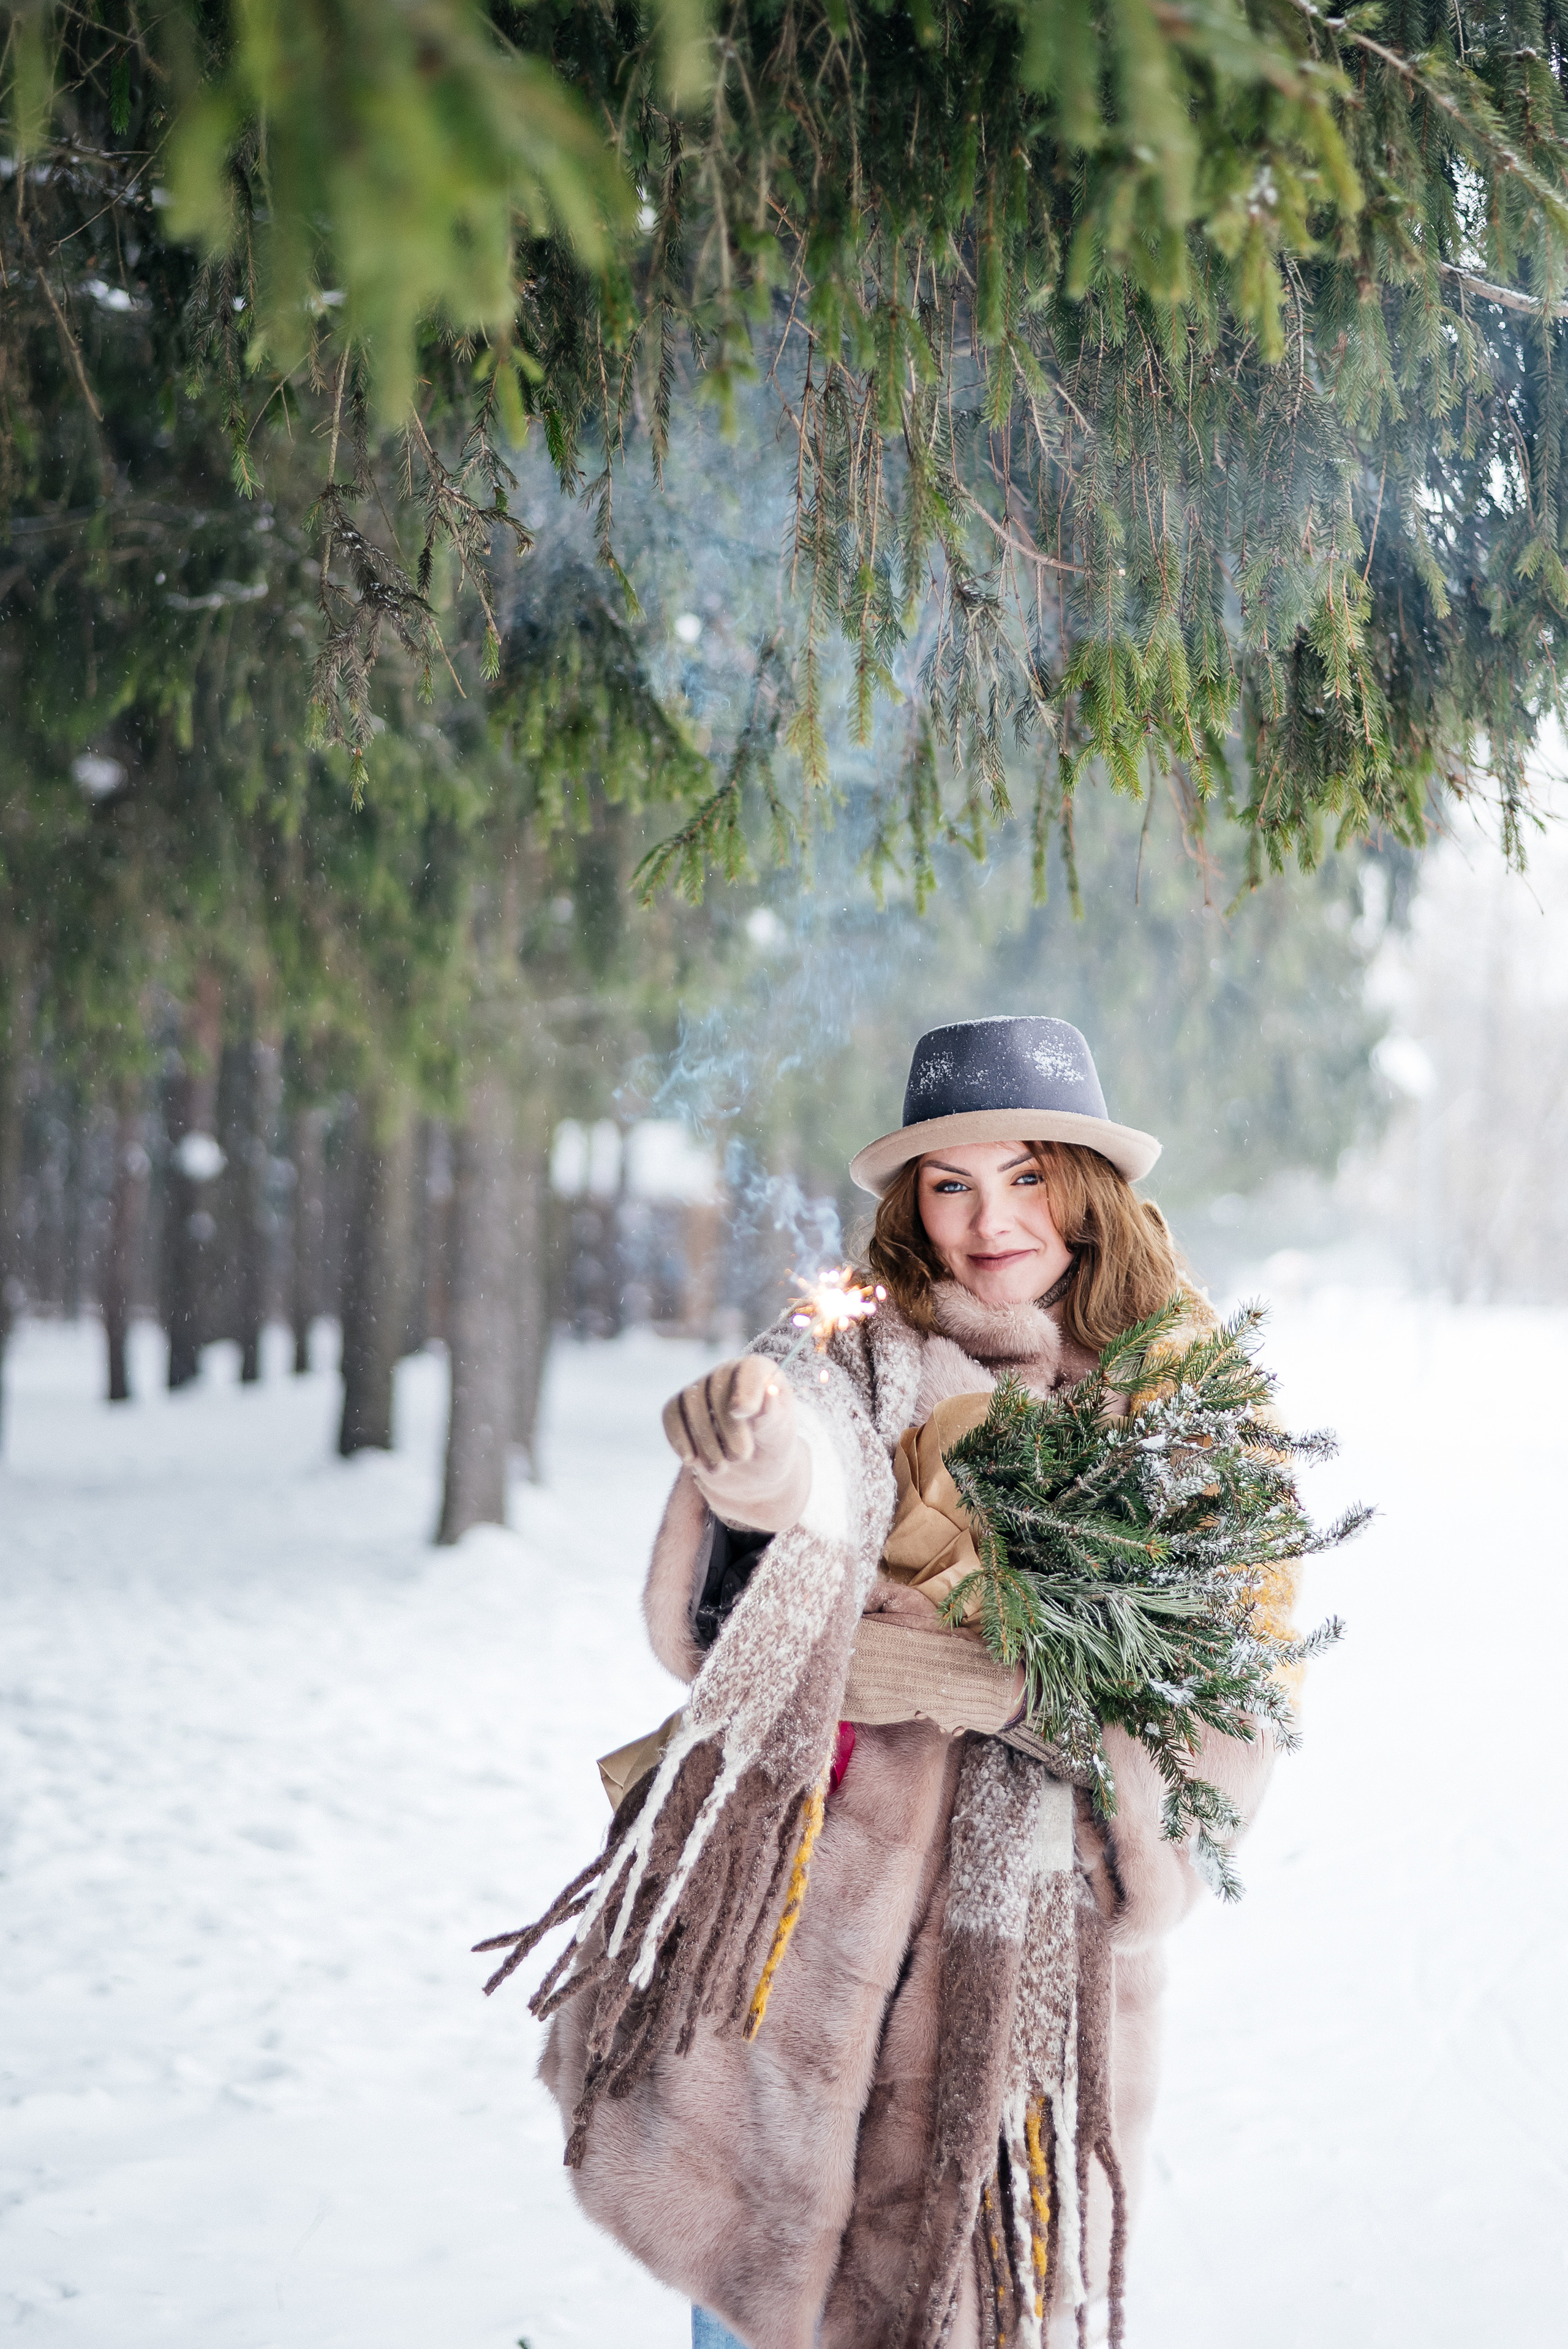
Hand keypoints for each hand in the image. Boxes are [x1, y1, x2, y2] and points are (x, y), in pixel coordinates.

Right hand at [662, 1354, 790, 1468]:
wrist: (750, 1471)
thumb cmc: (771, 1447)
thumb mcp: (779, 1435)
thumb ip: (773, 1415)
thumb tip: (771, 1391)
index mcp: (759, 1373)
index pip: (751, 1370)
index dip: (745, 1390)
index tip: (742, 1413)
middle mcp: (727, 1374)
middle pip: (717, 1390)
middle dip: (728, 1428)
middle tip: (742, 1457)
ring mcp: (701, 1388)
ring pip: (691, 1403)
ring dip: (705, 1440)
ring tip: (720, 1468)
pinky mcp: (680, 1409)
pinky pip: (671, 1415)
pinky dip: (679, 1438)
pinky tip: (691, 1460)